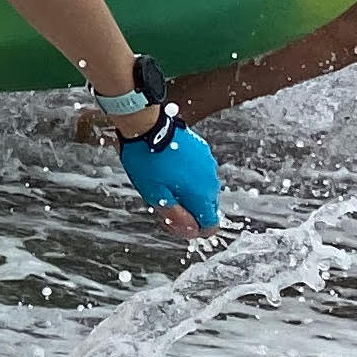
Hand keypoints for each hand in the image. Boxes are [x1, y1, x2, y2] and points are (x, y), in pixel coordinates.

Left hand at [92, 58, 221, 234]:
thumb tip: (192, 231)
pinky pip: (199, 172)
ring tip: (161, 183)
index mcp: (201, 194)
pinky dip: (188, 177)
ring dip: (187, 193)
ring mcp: (208, 164)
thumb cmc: (146, 161)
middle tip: (162, 203)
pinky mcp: (203, 151)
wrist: (147, 125)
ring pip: (202, 189)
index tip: (174, 223)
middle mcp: (211, 181)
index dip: (194, 230)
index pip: (211, 226)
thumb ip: (175, 215)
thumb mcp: (154, 193)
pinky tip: (167, 168)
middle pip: (206, 208)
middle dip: (188, 212)